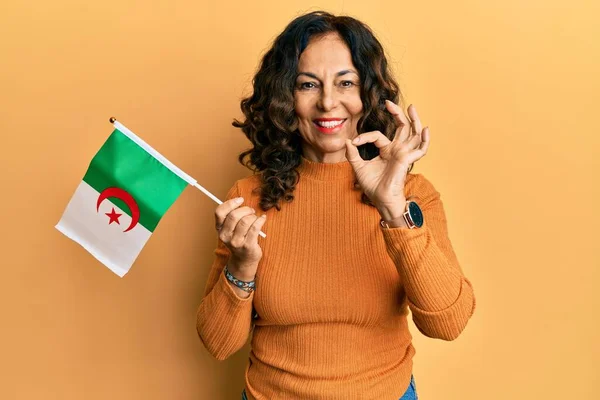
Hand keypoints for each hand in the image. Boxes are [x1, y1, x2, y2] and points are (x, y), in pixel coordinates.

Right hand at [215, 197, 266, 279]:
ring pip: (246, 221)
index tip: (240, 200)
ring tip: (255, 217)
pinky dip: (261, 220)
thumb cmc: (239, 239)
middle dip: (245, 209)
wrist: (244, 260)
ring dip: (253, 216)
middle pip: (234, 215)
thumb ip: (231, 216)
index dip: (230, 203)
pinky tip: (263, 219)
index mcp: (220, 229)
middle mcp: (225, 236)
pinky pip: (256, 227)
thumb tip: (239, 201)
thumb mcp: (230, 229)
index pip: (219, 212)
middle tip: (251, 211)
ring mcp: (236, 242)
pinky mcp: (248, 245)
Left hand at [344, 100, 429, 218]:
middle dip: (397, 114)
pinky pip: (420, 149)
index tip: (355, 141)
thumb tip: (347, 141)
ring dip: (414, 120)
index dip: (365, 136)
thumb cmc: (372, 186)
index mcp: (386, 150)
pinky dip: (424, 140)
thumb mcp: (358, 167)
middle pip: (402, 127)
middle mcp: (397, 150)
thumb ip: (352, 154)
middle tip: (388, 102)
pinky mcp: (407, 160)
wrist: (380, 199)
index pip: (378, 135)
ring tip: (412, 107)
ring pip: (413, 133)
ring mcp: (404, 154)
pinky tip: (425, 129)